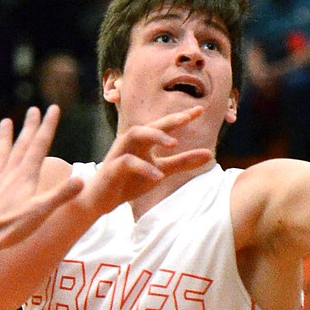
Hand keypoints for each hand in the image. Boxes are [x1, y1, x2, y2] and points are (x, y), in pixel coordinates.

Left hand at [0, 105, 82, 247]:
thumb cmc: (13, 225)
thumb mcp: (42, 211)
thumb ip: (61, 194)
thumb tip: (82, 180)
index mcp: (27, 175)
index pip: (40, 144)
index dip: (48, 126)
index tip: (53, 108)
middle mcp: (11, 173)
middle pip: (22, 145)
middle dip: (30, 126)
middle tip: (33, 109)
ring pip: (2, 154)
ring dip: (5, 137)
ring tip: (5, 121)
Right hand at [89, 108, 214, 213]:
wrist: (99, 199)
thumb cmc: (128, 182)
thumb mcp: (160, 171)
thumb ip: (182, 162)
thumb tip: (210, 154)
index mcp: (143, 140)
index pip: (164, 125)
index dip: (181, 117)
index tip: (200, 110)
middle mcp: (131, 141)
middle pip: (150, 124)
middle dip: (169, 120)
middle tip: (188, 117)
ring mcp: (120, 152)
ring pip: (135, 134)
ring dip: (154, 136)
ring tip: (173, 144)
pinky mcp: (112, 168)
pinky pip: (128, 162)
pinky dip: (144, 167)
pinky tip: (158, 176)